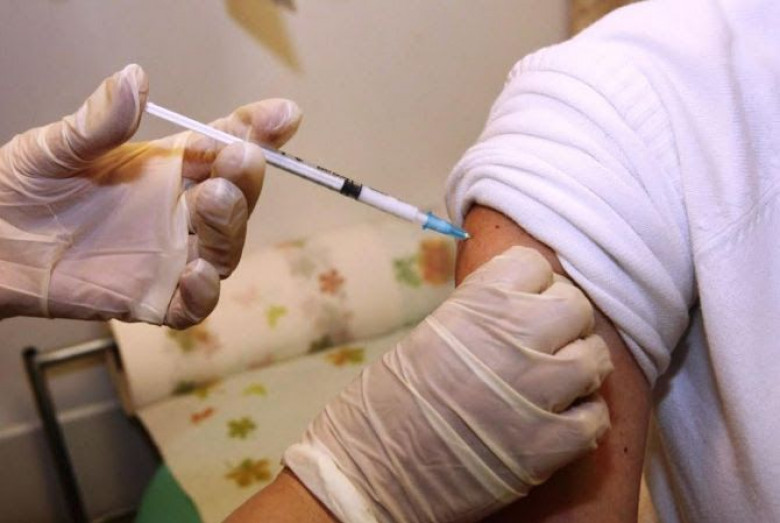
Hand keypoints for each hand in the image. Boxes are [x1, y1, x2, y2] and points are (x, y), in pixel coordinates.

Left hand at [0, 64, 300, 326]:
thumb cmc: (25, 188)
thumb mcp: (58, 146)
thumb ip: (99, 122)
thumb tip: (135, 79)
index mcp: (166, 167)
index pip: (222, 144)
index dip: (257, 130)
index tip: (284, 116)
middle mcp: (178, 210)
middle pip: (236, 197)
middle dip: (246, 178)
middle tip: (236, 160)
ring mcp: (171, 255)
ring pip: (225, 248)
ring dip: (230, 225)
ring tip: (211, 199)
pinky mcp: (155, 297)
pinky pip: (195, 304)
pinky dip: (205, 293)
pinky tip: (194, 275)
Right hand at [284, 246, 612, 521]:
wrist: (367, 472)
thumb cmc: (385, 403)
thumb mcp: (430, 335)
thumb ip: (481, 316)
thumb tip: (520, 308)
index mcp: (477, 304)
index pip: (535, 266)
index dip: (532, 286)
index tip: (524, 305)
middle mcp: (513, 337)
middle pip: (575, 307)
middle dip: (564, 323)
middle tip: (544, 344)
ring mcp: (536, 391)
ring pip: (595, 358)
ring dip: (579, 368)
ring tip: (554, 384)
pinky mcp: (549, 445)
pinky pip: (596, 416)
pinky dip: (583, 418)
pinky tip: (559, 421)